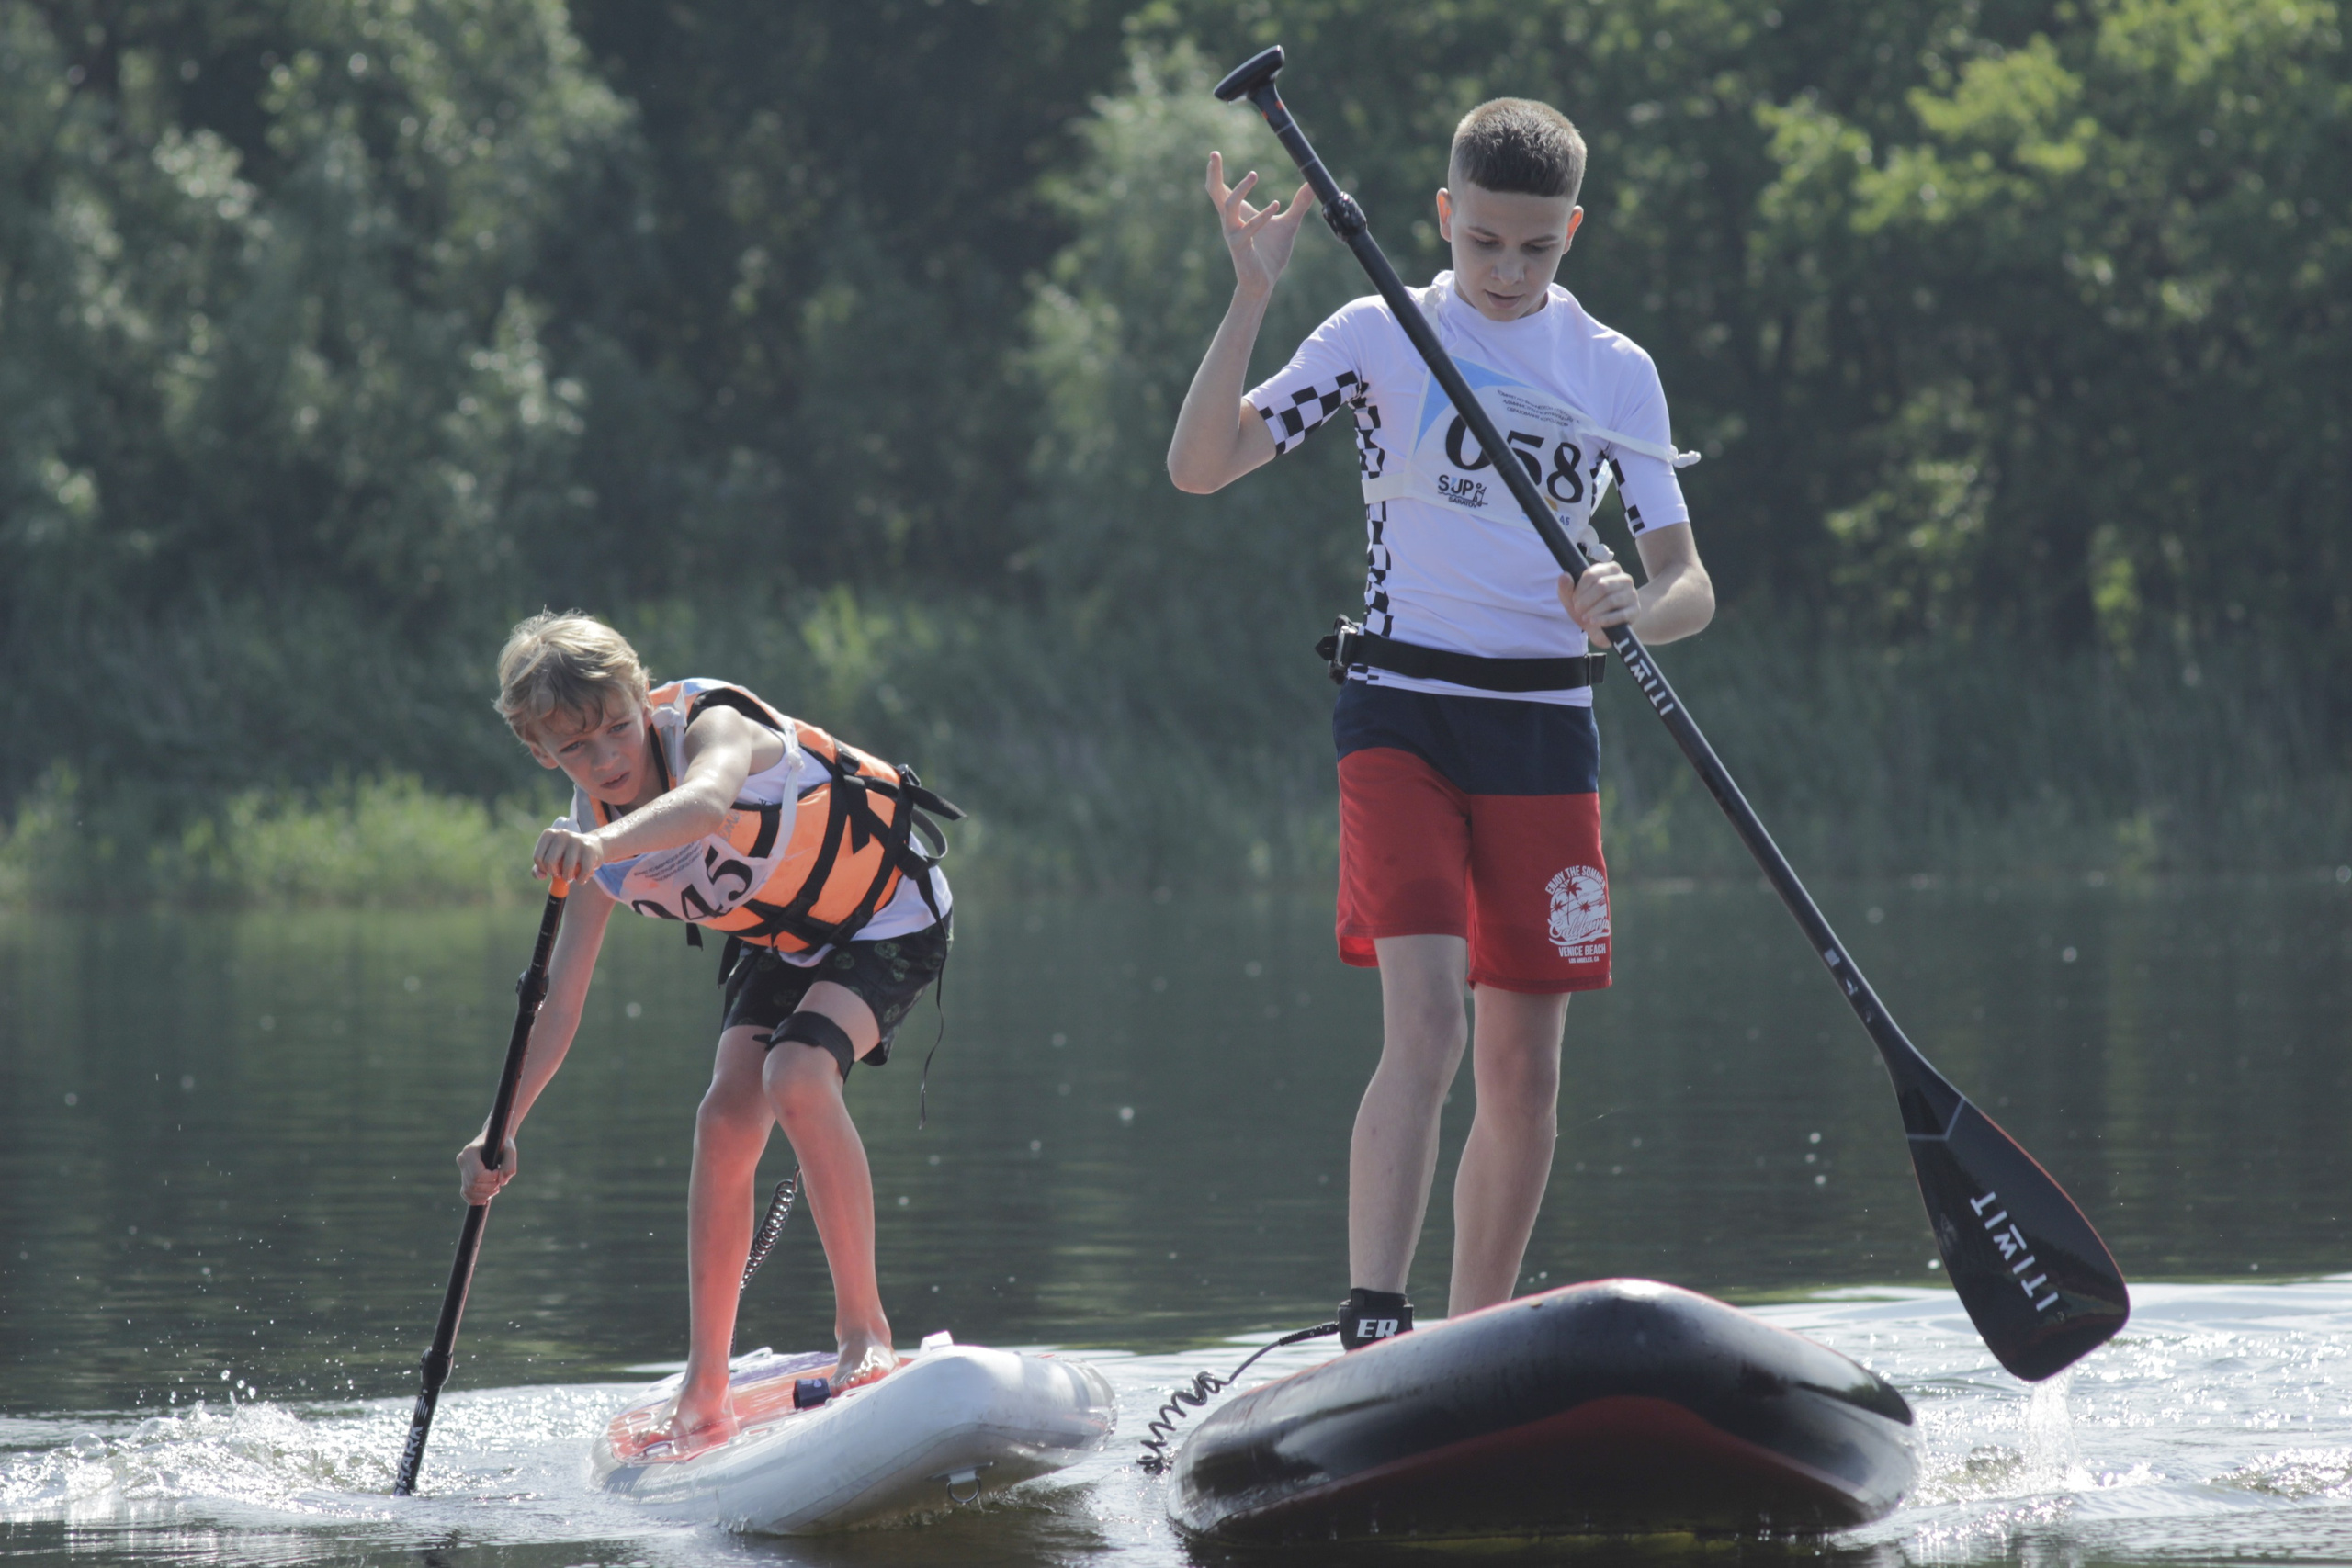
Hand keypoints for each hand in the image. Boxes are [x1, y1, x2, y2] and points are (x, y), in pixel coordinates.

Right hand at [457, 1133, 519, 1203]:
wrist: (495, 1140)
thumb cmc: (503, 1143)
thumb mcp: (510, 1149)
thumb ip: (510, 1164)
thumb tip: (502, 1182)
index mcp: (470, 1151)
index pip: (477, 1175)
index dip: (491, 1178)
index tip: (498, 1171)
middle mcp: (462, 1160)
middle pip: (473, 1184)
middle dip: (489, 1187)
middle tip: (499, 1181)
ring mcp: (462, 1169)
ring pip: (468, 1191)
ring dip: (484, 1194)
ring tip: (496, 1188)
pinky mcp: (464, 1176)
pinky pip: (465, 1193)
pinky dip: (475, 1199)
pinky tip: (486, 1198)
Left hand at [533, 823, 604, 884]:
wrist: (594, 846)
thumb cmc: (568, 855)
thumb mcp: (552, 858)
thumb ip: (540, 868)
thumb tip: (541, 876)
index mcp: (549, 834)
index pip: (538, 857)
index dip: (543, 869)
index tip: (550, 869)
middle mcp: (562, 834)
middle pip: (550, 861)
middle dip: (555, 873)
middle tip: (560, 874)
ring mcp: (577, 840)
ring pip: (567, 867)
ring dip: (568, 878)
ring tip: (571, 876)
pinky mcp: (590, 849)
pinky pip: (583, 871)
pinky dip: (581, 880)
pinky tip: (581, 878)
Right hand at [1206, 152, 1310, 296]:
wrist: (1264, 282)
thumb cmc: (1271, 253)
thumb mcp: (1289, 223)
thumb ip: (1299, 204)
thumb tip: (1312, 184)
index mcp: (1237, 214)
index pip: (1220, 189)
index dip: (1215, 172)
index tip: (1214, 153)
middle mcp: (1231, 221)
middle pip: (1215, 193)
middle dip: (1214, 174)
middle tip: (1215, 153)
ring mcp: (1233, 233)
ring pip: (1229, 206)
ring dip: (1241, 189)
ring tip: (1254, 174)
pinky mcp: (1240, 247)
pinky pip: (1249, 228)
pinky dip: (1263, 216)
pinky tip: (1277, 204)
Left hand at [1559, 564, 1640, 648]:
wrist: (1603, 626)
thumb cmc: (1588, 607)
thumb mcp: (1573, 598)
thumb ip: (1566, 587)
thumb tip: (1564, 576)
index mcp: (1609, 569)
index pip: (1592, 574)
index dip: (1580, 588)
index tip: (1574, 599)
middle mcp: (1624, 578)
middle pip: (1602, 586)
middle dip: (1586, 600)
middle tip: (1578, 610)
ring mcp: (1632, 594)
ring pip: (1611, 600)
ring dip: (1594, 610)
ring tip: (1585, 617)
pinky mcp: (1635, 611)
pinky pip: (1620, 615)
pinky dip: (1604, 620)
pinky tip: (1594, 622)